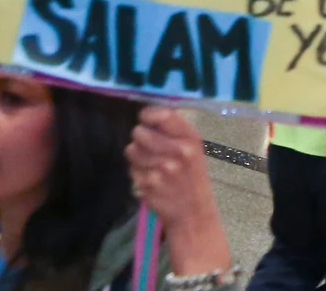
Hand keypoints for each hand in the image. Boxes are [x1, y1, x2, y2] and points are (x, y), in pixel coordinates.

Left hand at [127, 107, 231, 276]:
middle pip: (139, 132)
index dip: (148, 115)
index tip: (146, 120)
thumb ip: (174, 130)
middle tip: (149, 146)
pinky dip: (136, 173)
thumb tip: (148, 112)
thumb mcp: (194, 149)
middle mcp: (177, 152)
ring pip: (131, 150)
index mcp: (190, 139)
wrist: (193, 214)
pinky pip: (131, 169)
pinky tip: (150, 179)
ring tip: (150, 164)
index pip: (162, 115)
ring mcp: (161, 169)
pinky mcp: (147, 184)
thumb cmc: (193, 177)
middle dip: (140, 138)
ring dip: (136, 156)